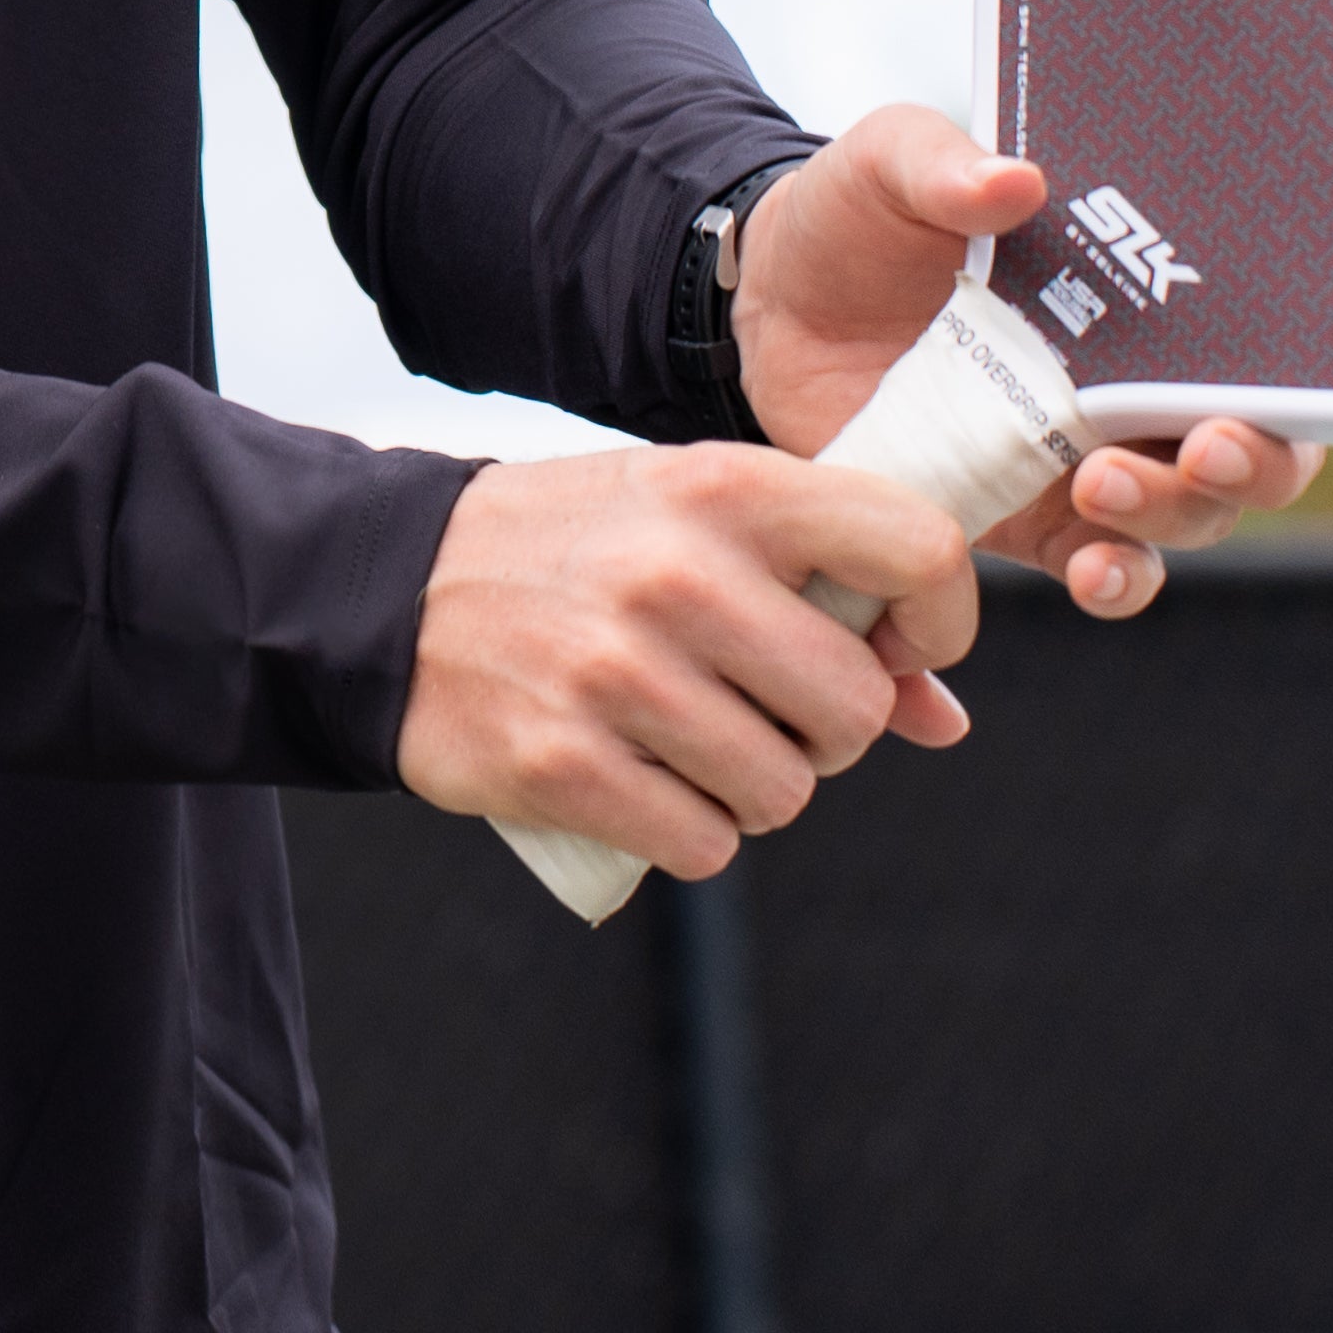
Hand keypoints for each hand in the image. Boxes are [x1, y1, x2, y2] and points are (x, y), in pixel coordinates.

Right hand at [393, 444, 981, 882]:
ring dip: (754, 790)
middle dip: (825, 732)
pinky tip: (640, 781)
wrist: (390, 587)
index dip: (942, 621)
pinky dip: (687, 833)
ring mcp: (615, 671)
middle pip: (854, 707)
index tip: (899, 650)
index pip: (916, 549)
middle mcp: (678, 573)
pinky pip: (703, 845)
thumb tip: (942, 719)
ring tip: (691, 744)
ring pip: (784, 792)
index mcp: (725, 487)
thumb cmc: (575, 549)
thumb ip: (820, 595)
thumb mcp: (693, 522)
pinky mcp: (561, 762)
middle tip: (764, 709)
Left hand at [735, 101, 1325, 615]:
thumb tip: (1015, 180)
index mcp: (1133, 295)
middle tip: (1201, 450)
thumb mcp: (890, 164)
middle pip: (1245, 451)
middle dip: (1249, 465)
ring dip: (1165, 517)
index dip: (1278, 384)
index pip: (1252, 347)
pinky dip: (1110, 581)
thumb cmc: (858, 217)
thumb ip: (943, 165)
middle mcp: (1128, 384)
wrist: (770, 299)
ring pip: (1179, 520)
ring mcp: (1078, 460)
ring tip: (1098, 489)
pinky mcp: (1018, 516)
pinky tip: (1090, 574)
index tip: (1236, 392)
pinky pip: (1094, 567)